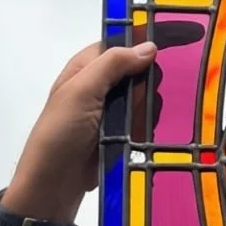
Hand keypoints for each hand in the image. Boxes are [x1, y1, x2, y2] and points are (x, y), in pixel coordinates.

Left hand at [3, 23, 203, 221]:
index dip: (143, 43)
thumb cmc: (61, 132)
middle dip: (147, 85)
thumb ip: (114, 64)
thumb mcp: (82, 91)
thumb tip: (150, 46)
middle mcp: (101, 85)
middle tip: (140, 100)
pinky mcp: (121, 134)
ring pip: (146, 99)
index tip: (171, 46)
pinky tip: (143, 136)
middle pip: (140, 73)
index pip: (122, 44)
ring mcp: (112, 111)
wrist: (54, 183)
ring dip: (147, 110)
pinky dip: (147, 127)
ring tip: (136, 125)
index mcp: (87, 67)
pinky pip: (144, 123)